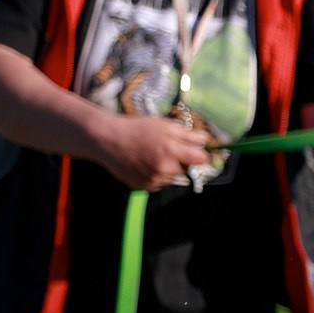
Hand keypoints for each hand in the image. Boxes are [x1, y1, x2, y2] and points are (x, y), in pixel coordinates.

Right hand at [94, 115, 212, 189]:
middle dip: (183, 161)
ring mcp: (154, 180)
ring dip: (170, 169)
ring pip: (173, 178)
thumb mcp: (164, 125)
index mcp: (172, 151)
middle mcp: (165, 169)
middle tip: (168, 149)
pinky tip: (145, 163)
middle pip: (187, 170)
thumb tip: (206, 140)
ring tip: (153, 155)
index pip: (202, 160)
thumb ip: (187, 134)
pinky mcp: (144, 187)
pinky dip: (157, 176)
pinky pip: (160, 183)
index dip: (202, 154)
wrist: (107, 140)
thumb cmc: (136, 129)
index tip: (198, 151)